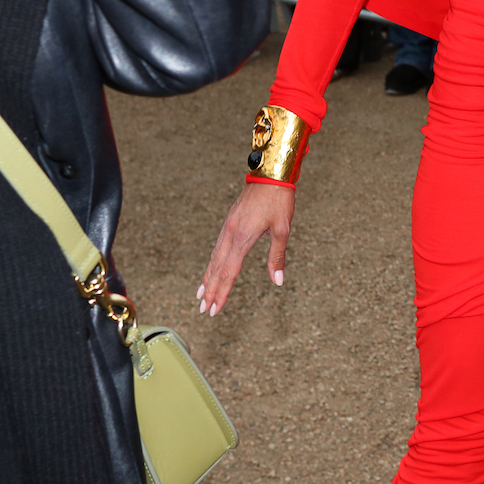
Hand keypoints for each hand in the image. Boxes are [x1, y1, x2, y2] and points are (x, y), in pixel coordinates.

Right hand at [199, 181, 294, 315]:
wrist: (270, 174)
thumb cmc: (278, 200)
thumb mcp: (283, 229)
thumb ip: (277, 256)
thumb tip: (278, 281)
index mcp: (243, 237)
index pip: (229, 272)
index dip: (222, 292)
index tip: (214, 309)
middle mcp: (231, 233)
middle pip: (217, 268)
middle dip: (211, 290)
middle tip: (203, 310)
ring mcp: (228, 227)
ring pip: (214, 258)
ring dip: (208, 278)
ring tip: (201, 295)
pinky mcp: (230, 222)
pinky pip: (217, 247)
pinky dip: (212, 262)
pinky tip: (211, 269)